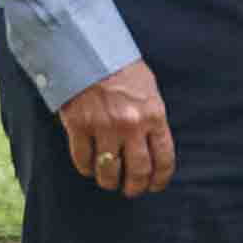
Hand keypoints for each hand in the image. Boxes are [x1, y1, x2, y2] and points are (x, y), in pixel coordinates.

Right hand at [55, 62, 172, 197]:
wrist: (89, 51)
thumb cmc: (122, 70)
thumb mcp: (149, 92)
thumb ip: (152, 119)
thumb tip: (153, 148)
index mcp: (154, 116)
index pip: (164, 158)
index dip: (160, 178)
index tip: (155, 187)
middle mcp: (131, 125)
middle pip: (138, 170)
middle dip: (135, 187)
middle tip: (131, 191)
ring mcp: (104, 126)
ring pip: (108, 170)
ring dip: (109, 182)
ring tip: (109, 183)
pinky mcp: (78, 125)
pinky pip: (83, 159)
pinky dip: (85, 169)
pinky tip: (88, 169)